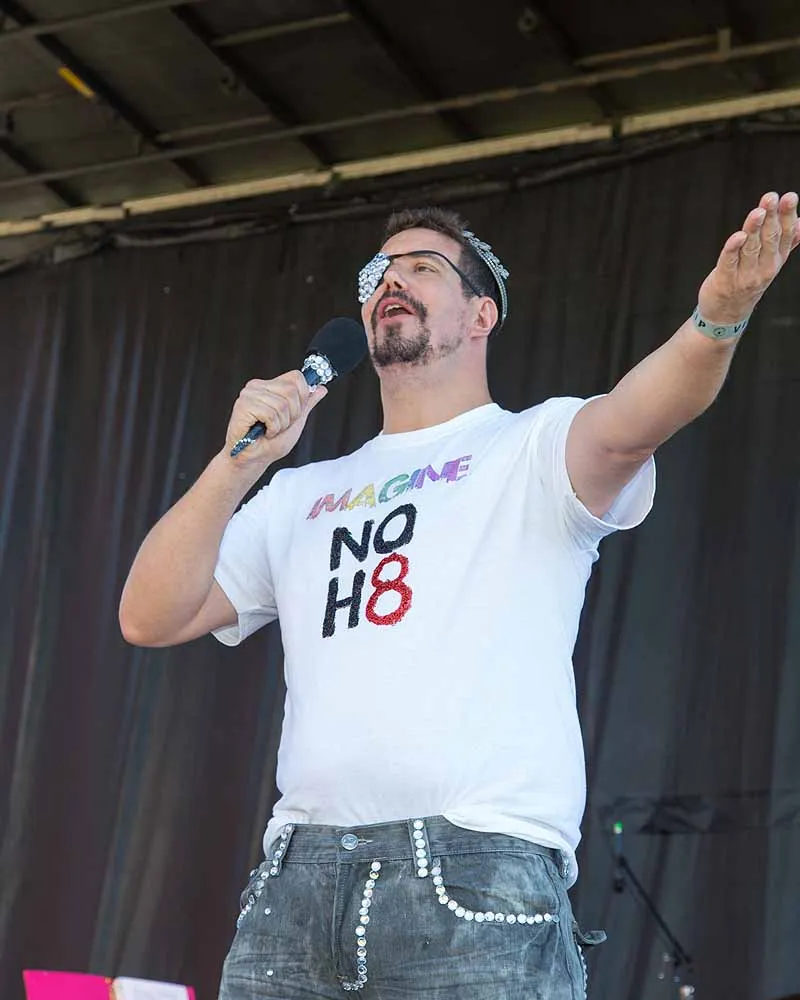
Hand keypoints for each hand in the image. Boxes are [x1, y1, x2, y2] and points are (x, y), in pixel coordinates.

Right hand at [223, 371, 326, 469]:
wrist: (254, 460)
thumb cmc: (271, 443)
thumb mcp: (296, 421)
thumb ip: (307, 404)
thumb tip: (322, 388)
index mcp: (269, 385)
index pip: (296, 377)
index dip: (302, 398)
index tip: (293, 414)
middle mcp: (257, 386)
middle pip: (291, 391)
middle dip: (292, 415)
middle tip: (280, 426)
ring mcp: (248, 394)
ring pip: (282, 405)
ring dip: (281, 424)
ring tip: (270, 430)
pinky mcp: (242, 406)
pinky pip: (270, 414)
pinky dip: (272, 428)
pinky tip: (264, 433)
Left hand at [697, 191, 799, 325]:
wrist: (726, 316)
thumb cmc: (747, 283)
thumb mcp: (770, 265)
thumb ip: (785, 244)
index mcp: (775, 261)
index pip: (785, 235)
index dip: (787, 215)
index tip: (790, 197)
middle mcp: (764, 268)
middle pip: (769, 239)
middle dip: (771, 217)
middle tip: (772, 197)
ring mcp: (744, 276)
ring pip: (751, 248)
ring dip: (754, 229)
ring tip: (758, 211)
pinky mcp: (724, 280)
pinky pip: (729, 262)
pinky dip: (733, 248)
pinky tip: (737, 236)